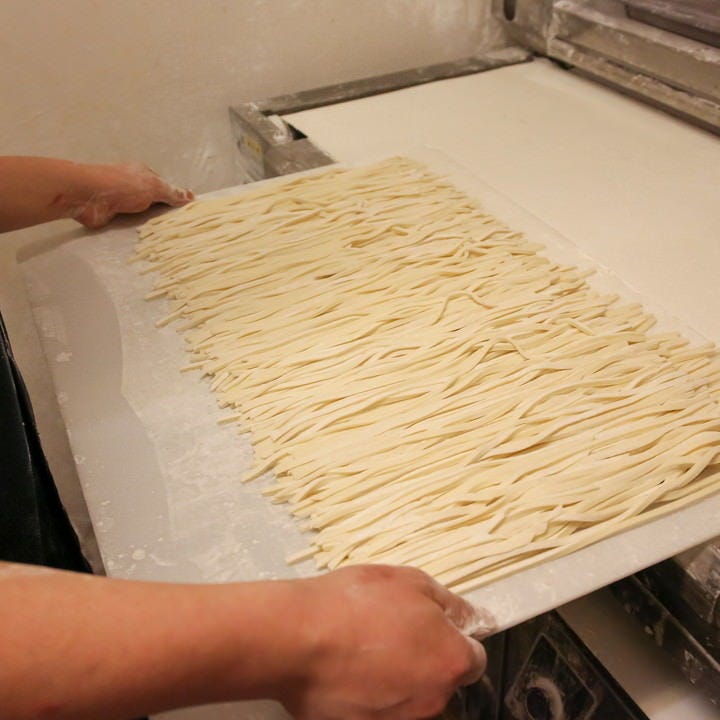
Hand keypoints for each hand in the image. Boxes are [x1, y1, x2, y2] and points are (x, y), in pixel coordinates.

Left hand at [71, 162, 193, 228]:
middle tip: (179, 231)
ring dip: (150, 226)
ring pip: (142, 216)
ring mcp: (122, 202)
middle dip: (164, 215)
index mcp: (143, 174)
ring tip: (166, 240)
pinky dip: (136, 233)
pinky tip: (147, 243)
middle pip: (154, 202)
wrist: (87, 196)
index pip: (164, 187)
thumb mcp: (153, 187)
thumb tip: (191, 195)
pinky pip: (129, 226)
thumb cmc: (122, 185)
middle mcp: (133, 187)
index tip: (187, 215)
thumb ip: (171, 193)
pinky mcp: (113, 216)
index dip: (175, 200)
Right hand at [282, 565, 486, 719]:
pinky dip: (370, 692)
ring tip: (363, 648)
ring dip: (398, 675)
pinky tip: (347, 669)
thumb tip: (468, 617)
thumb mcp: (410, 581)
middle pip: (441, 679)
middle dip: (424, 656)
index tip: (430, 624)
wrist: (297, 639)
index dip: (453, 637)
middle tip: (390, 629)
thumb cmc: (356, 603)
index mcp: (451, 660)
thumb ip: (449, 604)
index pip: (473, 657)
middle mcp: (434, 699)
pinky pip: (380, 708)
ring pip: (411, 695)